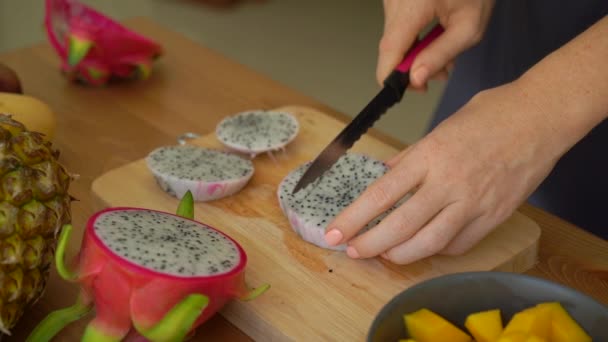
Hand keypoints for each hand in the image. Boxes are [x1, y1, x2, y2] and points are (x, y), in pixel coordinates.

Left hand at [324, 81, 562, 263]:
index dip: (354, 218)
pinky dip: (436, 249)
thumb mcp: (440, 128)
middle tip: (352, 250)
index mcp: (430, 155)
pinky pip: (458, 244)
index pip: (381, 194)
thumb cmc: (491, 114)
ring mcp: (473, 203)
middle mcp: (449, 182)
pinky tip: (424, 245)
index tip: (335, 231)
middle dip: (369, 244)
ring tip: (383, 253)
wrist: (542, 117)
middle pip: (400, 226)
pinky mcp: (494, 216)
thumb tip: (386, 176)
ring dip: (399, 254)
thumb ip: (411, 158)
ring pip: (428, 243)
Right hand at [378, 0, 494, 89]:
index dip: (391, 75)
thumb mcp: (468, 27)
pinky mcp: (394, 1)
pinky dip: (414, 39)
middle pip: (391, 48)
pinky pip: (398, 29)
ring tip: (443, 50)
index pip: (389, 50)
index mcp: (411, 6)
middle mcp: (395, 1)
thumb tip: (416, 79)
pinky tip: (434, 37)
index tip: (406, 89)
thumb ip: (441, 54)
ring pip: (395, 40)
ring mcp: (392, 0)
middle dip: (413, 67)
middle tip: (442, 71)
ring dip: (415, 54)